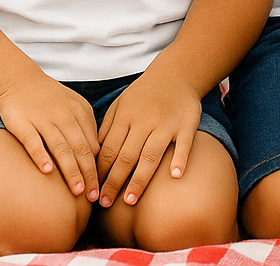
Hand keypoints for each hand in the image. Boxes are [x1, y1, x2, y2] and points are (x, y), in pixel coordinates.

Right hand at [0, 74, 99, 200]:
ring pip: (60, 147)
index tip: (104, 187)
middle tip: (94, 196)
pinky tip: (47, 171)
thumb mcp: (75, 109)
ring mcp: (43, 120)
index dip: (99, 167)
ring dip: (70, 170)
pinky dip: (40, 155)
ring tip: (77, 190)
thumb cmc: (51, 100)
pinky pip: (32, 141)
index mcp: (80, 114)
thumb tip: (98, 155)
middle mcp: (64, 117)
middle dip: (89, 174)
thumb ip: (86, 129)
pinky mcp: (22, 123)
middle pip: (80, 149)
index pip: (93, 144)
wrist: (20, 82)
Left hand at [95, 67, 202, 207]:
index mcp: (125, 117)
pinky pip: (183, 144)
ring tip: (130, 200)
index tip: (92, 194)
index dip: (99, 173)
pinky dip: (179, 159)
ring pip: (151, 154)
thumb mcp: (120, 105)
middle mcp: (144, 121)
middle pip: (126, 156)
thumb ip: (107, 129)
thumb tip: (92, 157)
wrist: (176, 74)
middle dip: (114, 182)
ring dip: (140, 179)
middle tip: (105, 204)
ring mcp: (167, 123)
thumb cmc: (143, 95)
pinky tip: (174, 176)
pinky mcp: (187, 124)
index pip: (108, 150)